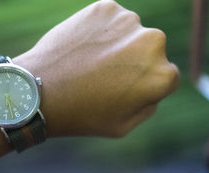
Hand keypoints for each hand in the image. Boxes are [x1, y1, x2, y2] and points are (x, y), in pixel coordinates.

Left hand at [15, 0, 178, 137]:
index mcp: (162, 75)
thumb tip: (154, 84)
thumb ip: (149, 104)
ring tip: (92, 63)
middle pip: (153, 51)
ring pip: (132, 33)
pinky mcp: (106, 7)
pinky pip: (112, 20)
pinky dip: (102, 31)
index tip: (125, 90)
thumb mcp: (124, 125)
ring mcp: (129, 21)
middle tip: (107, 76)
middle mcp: (153, 42)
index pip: (167, 76)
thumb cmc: (83, 114)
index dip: (146, 86)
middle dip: (136, 62)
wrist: (40, 91)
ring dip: (120, 44)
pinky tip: (84, 48)